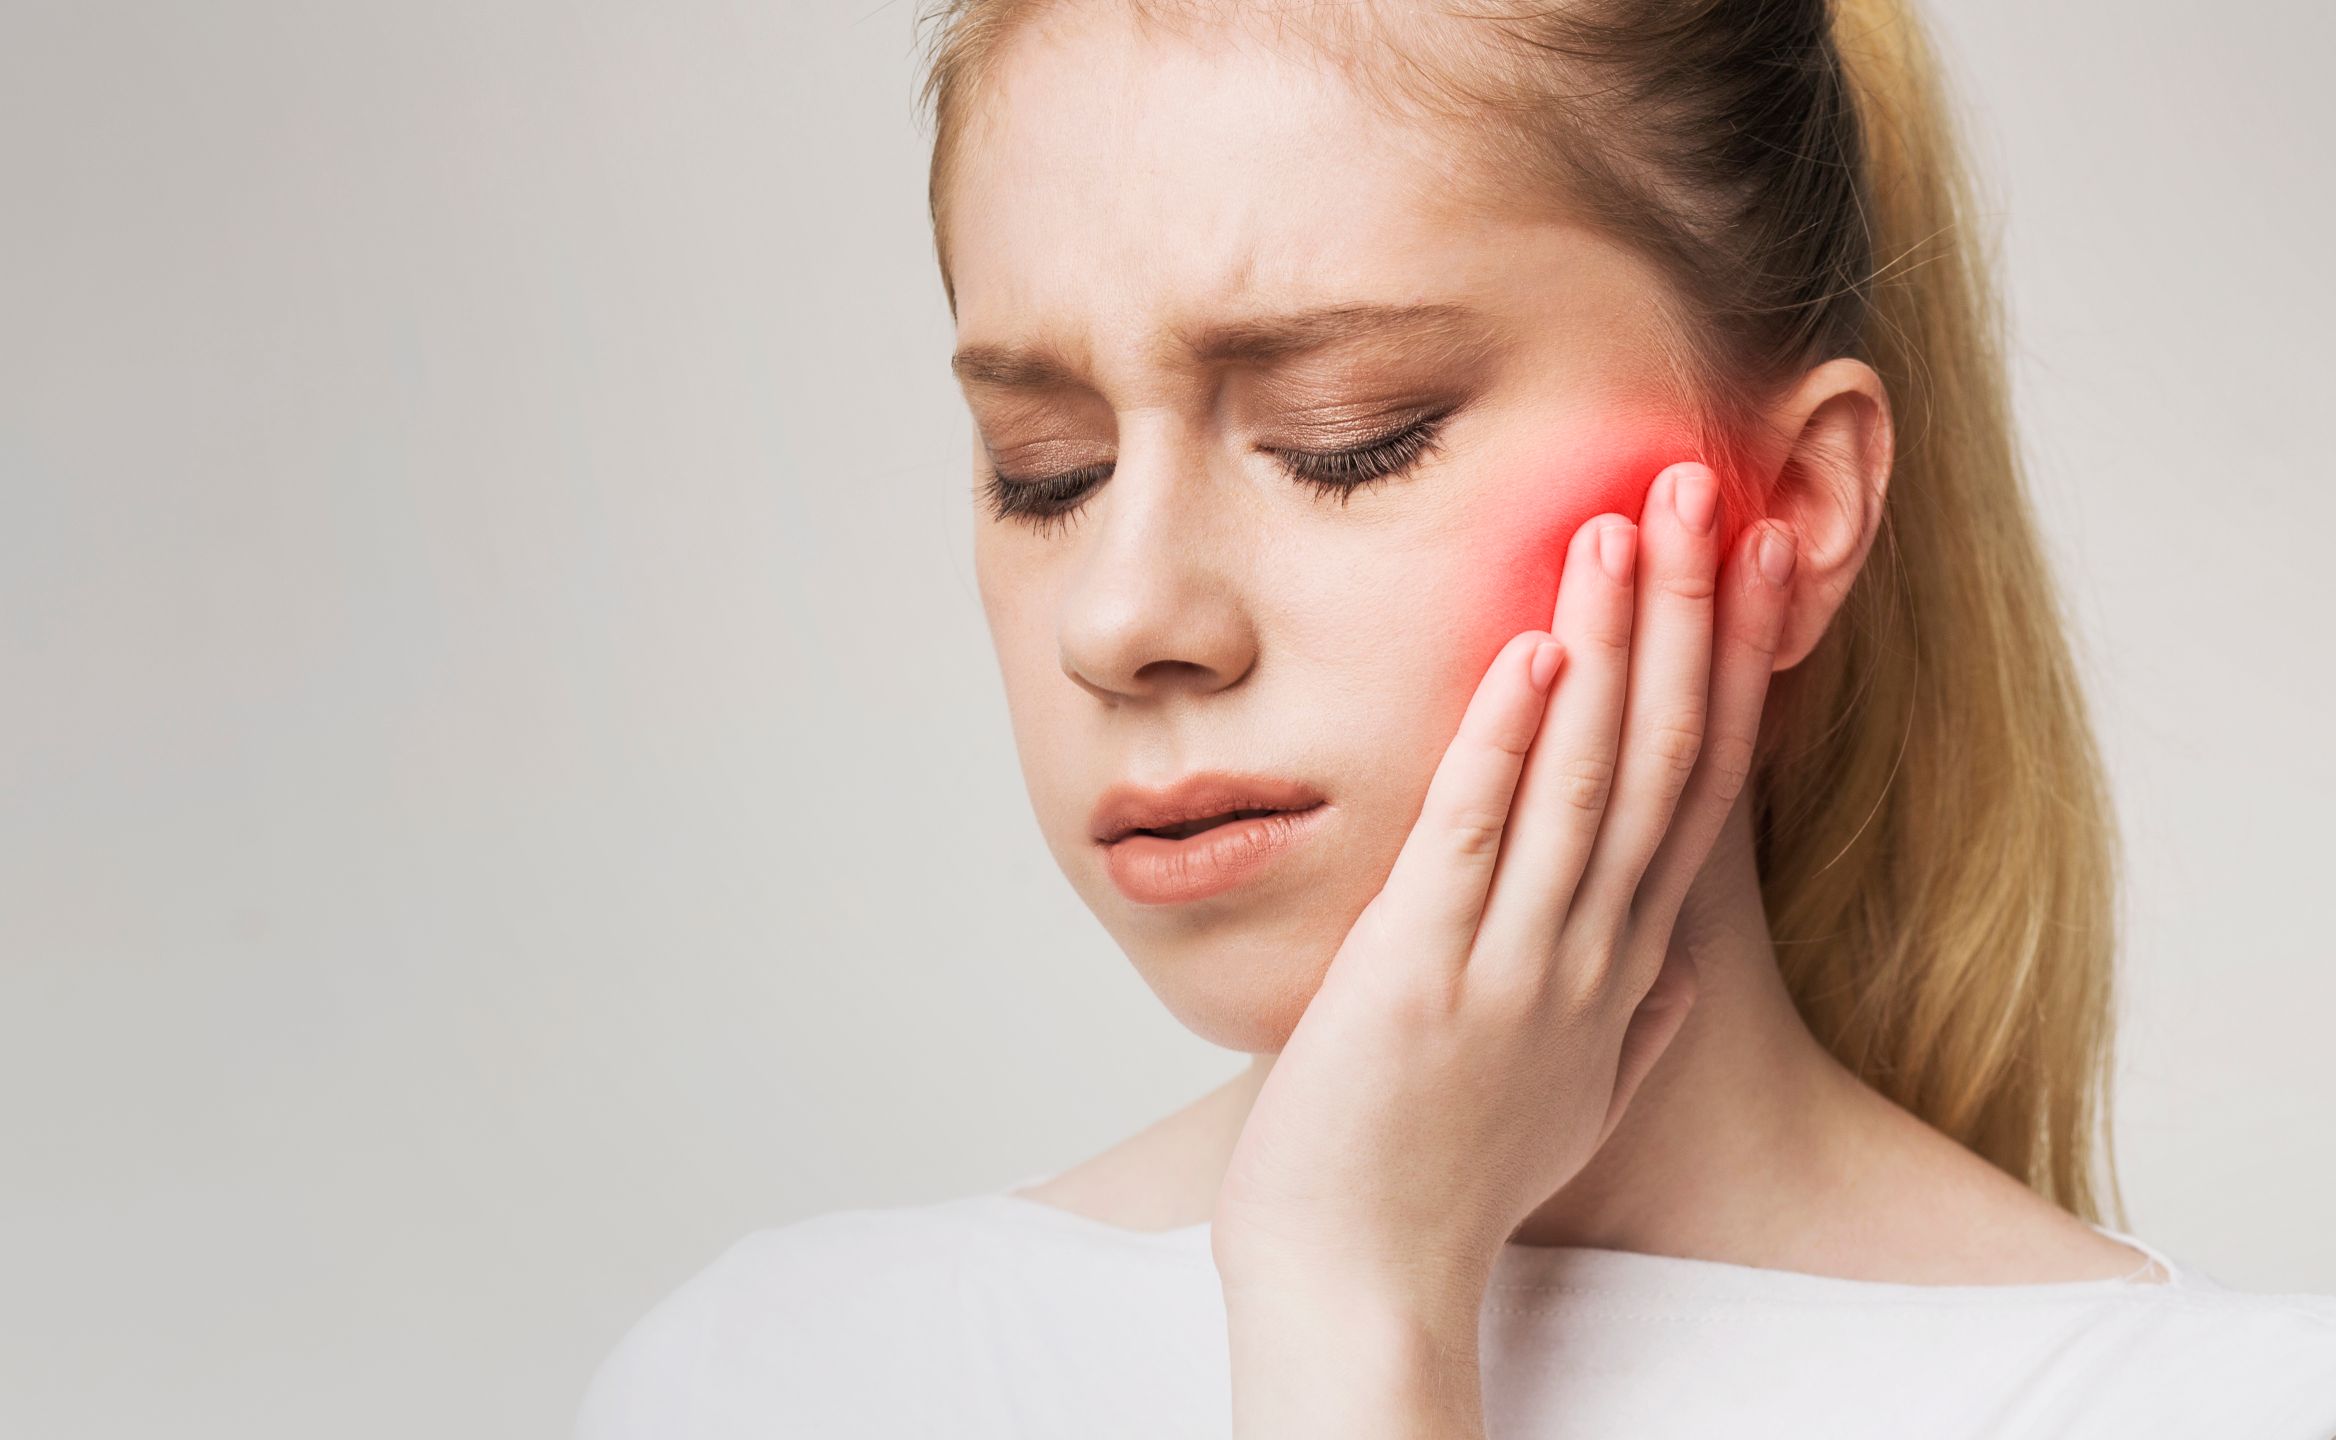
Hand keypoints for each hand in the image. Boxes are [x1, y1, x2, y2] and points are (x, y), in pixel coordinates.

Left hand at [1210, 461, 1798, 1312]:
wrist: (1363, 1280)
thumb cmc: (1444, 1183)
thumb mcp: (1566, 1106)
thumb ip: (1628, 1031)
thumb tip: (1670, 978)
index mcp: (1621, 971)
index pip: (1704, 792)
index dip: (1736, 669)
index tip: (1761, 563)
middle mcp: (1590, 955)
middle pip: (1667, 757)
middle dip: (1689, 614)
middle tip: (1706, 483)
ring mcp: (1514, 964)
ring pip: (1589, 778)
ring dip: (1612, 643)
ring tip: (1628, 521)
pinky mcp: (1425, 974)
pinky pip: (1478, 838)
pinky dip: (1506, 742)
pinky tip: (1529, 652)